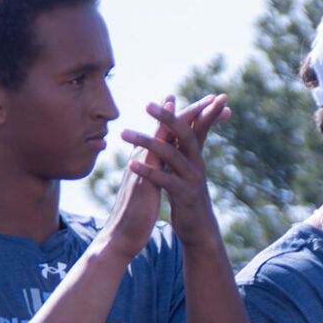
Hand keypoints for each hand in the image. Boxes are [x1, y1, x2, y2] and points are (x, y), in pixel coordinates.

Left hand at [131, 93, 231, 250]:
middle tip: (147, 104)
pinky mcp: (185, 195)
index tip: (169, 94)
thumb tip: (169, 130)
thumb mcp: (184, 169)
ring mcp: (192, 178)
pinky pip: (165, 180)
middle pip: (185, 133)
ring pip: (171, 154)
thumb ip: (178, 149)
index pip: (193, 125)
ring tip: (124, 134)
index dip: (188, 109)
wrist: (198, 228)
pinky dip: (147, 171)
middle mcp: (196, 163)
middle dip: (167, 117)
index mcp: (194, 155)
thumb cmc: (187, 196)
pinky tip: (130, 164)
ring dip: (147, 142)